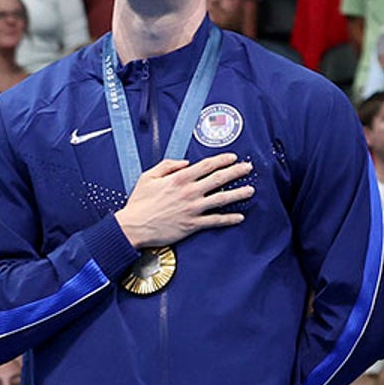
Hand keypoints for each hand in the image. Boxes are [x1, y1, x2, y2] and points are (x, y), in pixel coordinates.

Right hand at [114, 154, 256, 248]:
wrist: (133, 227)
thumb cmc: (139, 203)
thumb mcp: (148, 177)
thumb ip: (167, 166)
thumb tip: (185, 163)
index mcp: (179, 179)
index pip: (207, 165)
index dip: (223, 160)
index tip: (233, 157)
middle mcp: (189, 192)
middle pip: (220, 178)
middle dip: (237, 172)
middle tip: (248, 168)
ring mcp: (193, 208)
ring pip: (222, 199)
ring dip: (239, 193)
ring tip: (250, 190)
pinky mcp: (193, 224)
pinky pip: (215, 221)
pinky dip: (229, 219)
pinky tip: (240, 216)